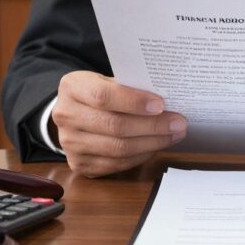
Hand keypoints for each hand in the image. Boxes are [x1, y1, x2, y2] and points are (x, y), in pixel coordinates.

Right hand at [51, 71, 186, 176]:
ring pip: (118, 149)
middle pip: (115, 126)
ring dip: (152, 143)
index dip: (134, 102)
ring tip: (174, 135)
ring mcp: (70, 143)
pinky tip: (156, 146)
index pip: (103, 96)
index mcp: (72, 87)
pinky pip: (117, 164)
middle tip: (178, 123)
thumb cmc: (98, 93)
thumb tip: (166, 101)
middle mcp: (66, 116)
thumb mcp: (107, 80)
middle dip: (152, 126)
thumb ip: (129, 87)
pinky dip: (141, 156)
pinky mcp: (79, 164)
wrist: (73, 113)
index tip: (161, 104)